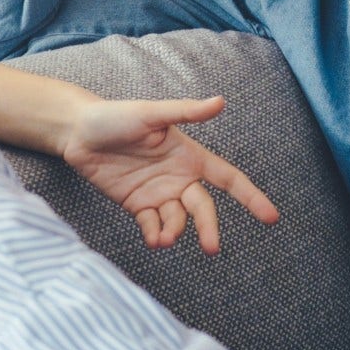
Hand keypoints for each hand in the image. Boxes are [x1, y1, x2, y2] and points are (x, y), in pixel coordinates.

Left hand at [59, 96, 277, 253]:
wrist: (77, 133)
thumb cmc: (115, 116)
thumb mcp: (151, 114)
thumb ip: (186, 112)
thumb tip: (221, 102)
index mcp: (189, 156)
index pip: (228, 179)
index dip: (251, 197)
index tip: (272, 218)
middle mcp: (178, 177)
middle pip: (203, 209)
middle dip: (209, 228)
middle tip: (211, 248)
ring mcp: (158, 193)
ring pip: (177, 221)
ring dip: (174, 232)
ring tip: (163, 239)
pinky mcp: (136, 205)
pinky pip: (153, 226)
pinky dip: (155, 236)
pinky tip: (153, 239)